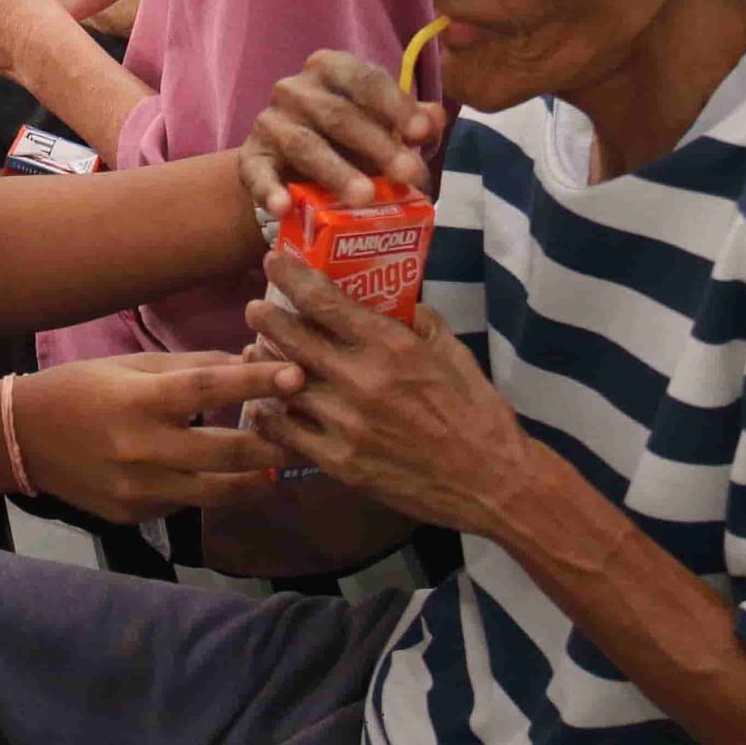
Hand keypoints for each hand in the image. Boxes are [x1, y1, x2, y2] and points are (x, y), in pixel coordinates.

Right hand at [16, 351, 302, 522]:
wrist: (21, 438)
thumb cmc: (80, 389)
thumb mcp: (130, 366)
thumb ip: (192, 367)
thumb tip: (250, 361)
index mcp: (140, 400)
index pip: (210, 389)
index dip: (257, 382)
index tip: (298, 375)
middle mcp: (141, 448)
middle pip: (225, 452)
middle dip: (271, 445)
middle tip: (296, 434)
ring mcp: (137, 488)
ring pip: (215, 492)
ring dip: (253, 480)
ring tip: (272, 466)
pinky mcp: (134, 513)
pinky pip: (184, 504)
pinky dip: (207, 490)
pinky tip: (218, 479)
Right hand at [240, 49, 445, 217]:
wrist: (289, 166)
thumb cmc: (345, 140)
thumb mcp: (381, 126)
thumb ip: (410, 122)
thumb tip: (436, 118)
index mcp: (330, 69)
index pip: (364, 79)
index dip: (395, 105)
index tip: (421, 133)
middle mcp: (295, 89)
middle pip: (338, 114)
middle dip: (377, 145)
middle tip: (408, 175)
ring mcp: (269, 123)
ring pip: (305, 145)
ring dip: (336, 172)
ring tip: (364, 198)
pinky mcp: (250, 158)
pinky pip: (258, 173)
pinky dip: (269, 190)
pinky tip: (283, 207)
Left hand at [245, 252, 534, 534]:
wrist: (491, 482)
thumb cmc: (476, 412)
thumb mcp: (453, 352)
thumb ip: (418, 320)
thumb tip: (391, 298)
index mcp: (391, 346)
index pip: (324, 301)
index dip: (291, 277)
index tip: (274, 262)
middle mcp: (361, 380)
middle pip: (291, 338)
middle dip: (266, 317)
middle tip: (254, 308)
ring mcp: (345, 423)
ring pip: (282, 383)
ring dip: (265, 363)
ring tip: (257, 352)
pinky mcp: (338, 461)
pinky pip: (286, 431)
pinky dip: (270, 413)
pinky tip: (265, 404)